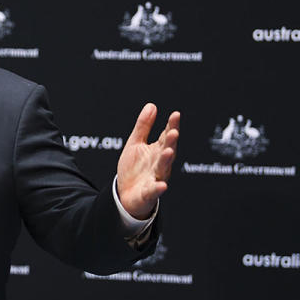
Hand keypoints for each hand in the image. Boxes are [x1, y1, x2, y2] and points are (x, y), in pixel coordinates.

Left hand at [116, 103, 180, 218]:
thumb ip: (143, 126)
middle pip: (167, 151)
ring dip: (166, 160)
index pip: (165, 136)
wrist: (125, 194)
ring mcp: (155, 177)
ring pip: (163, 169)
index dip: (171, 126)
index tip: (175, 114)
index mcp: (157, 150)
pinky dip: (158, 188)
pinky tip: (162, 185)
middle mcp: (159, 163)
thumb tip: (152, 106)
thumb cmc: (134, 168)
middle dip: (170, 142)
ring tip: (168, 151)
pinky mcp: (149, 192)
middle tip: (173, 132)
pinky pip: (154, 191)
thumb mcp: (135, 144)